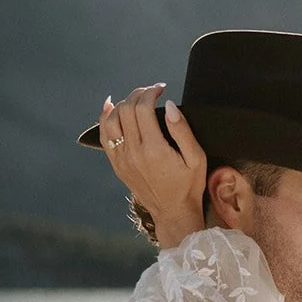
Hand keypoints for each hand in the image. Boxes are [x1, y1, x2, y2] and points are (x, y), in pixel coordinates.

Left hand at [98, 84, 207, 248]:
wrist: (173, 213)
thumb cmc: (188, 185)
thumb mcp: (196, 158)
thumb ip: (182, 130)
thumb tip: (169, 106)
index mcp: (154, 150)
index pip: (143, 108)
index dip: (151, 92)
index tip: (161, 89)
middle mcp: (134, 153)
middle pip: (126, 109)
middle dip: (138, 94)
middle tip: (151, 92)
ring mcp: (122, 159)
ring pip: (111, 119)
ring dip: (122, 104)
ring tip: (136, 101)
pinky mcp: (117, 164)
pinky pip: (105, 136)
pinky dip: (105, 118)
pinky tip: (112, 107)